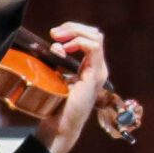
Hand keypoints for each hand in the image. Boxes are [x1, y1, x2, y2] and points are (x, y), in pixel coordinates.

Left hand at [31, 22, 106, 152]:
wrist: (60, 124)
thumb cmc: (56, 103)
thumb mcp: (57, 76)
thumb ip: (59, 60)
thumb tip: (55, 45)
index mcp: (91, 67)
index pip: (90, 38)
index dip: (73, 30)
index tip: (54, 35)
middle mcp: (99, 68)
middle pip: (95, 34)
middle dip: (73, 28)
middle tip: (54, 33)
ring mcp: (99, 72)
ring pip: (96, 37)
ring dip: (75, 32)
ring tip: (58, 40)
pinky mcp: (94, 76)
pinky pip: (93, 48)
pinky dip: (78, 42)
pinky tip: (64, 49)